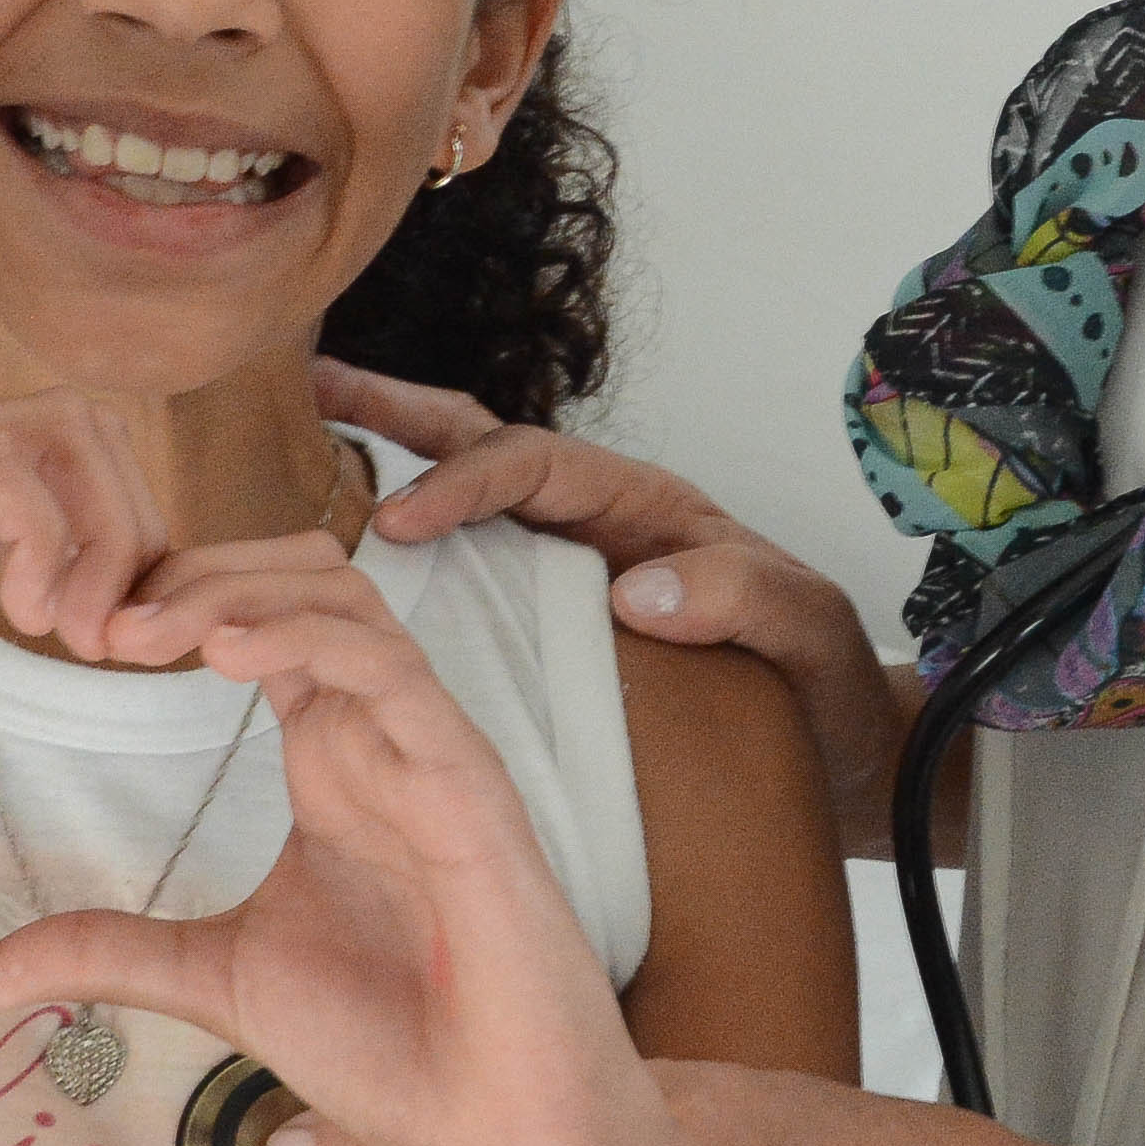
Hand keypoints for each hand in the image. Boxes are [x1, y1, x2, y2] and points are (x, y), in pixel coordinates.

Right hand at [0, 387, 174, 996]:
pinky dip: (48, 532)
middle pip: (101, 435)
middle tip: (127, 650)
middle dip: (148, 535)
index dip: (138, 569)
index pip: (86, 497)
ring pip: (67, 425)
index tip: (138, 669)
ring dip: (108, 529)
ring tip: (84, 638)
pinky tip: (32, 619)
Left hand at [0, 541, 657, 1145]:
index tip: (73, 631)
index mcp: (331, 757)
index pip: (256, 620)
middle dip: (196, 571)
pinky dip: (311, 639)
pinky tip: (229, 649)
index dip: (170, 600)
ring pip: (346, 600)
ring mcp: (428, 749)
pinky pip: (394, 672)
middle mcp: (380, 733)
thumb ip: (109, 954)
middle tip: (94, 616)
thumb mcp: (215, 980)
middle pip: (300, 576)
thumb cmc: (389, 1046)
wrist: (490, 1127)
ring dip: (240, 588)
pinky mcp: (468, 783)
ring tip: (142, 625)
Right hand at [317, 361, 913, 851]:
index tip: (402, 520)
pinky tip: (343, 584)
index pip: (535, 467)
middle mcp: (596, 528)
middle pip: (484, 447)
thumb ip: (744, 597)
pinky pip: (468, 585)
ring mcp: (567, 574)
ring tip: (296, 457)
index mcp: (645, 509)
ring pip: (465, 506)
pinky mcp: (551, 631)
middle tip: (311, 387)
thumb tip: (638, 586)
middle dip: (397, 414)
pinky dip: (405, 568)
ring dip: (386, 473)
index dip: (464, 483)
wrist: (848, 758)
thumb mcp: (809, 634)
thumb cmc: (829, 687)